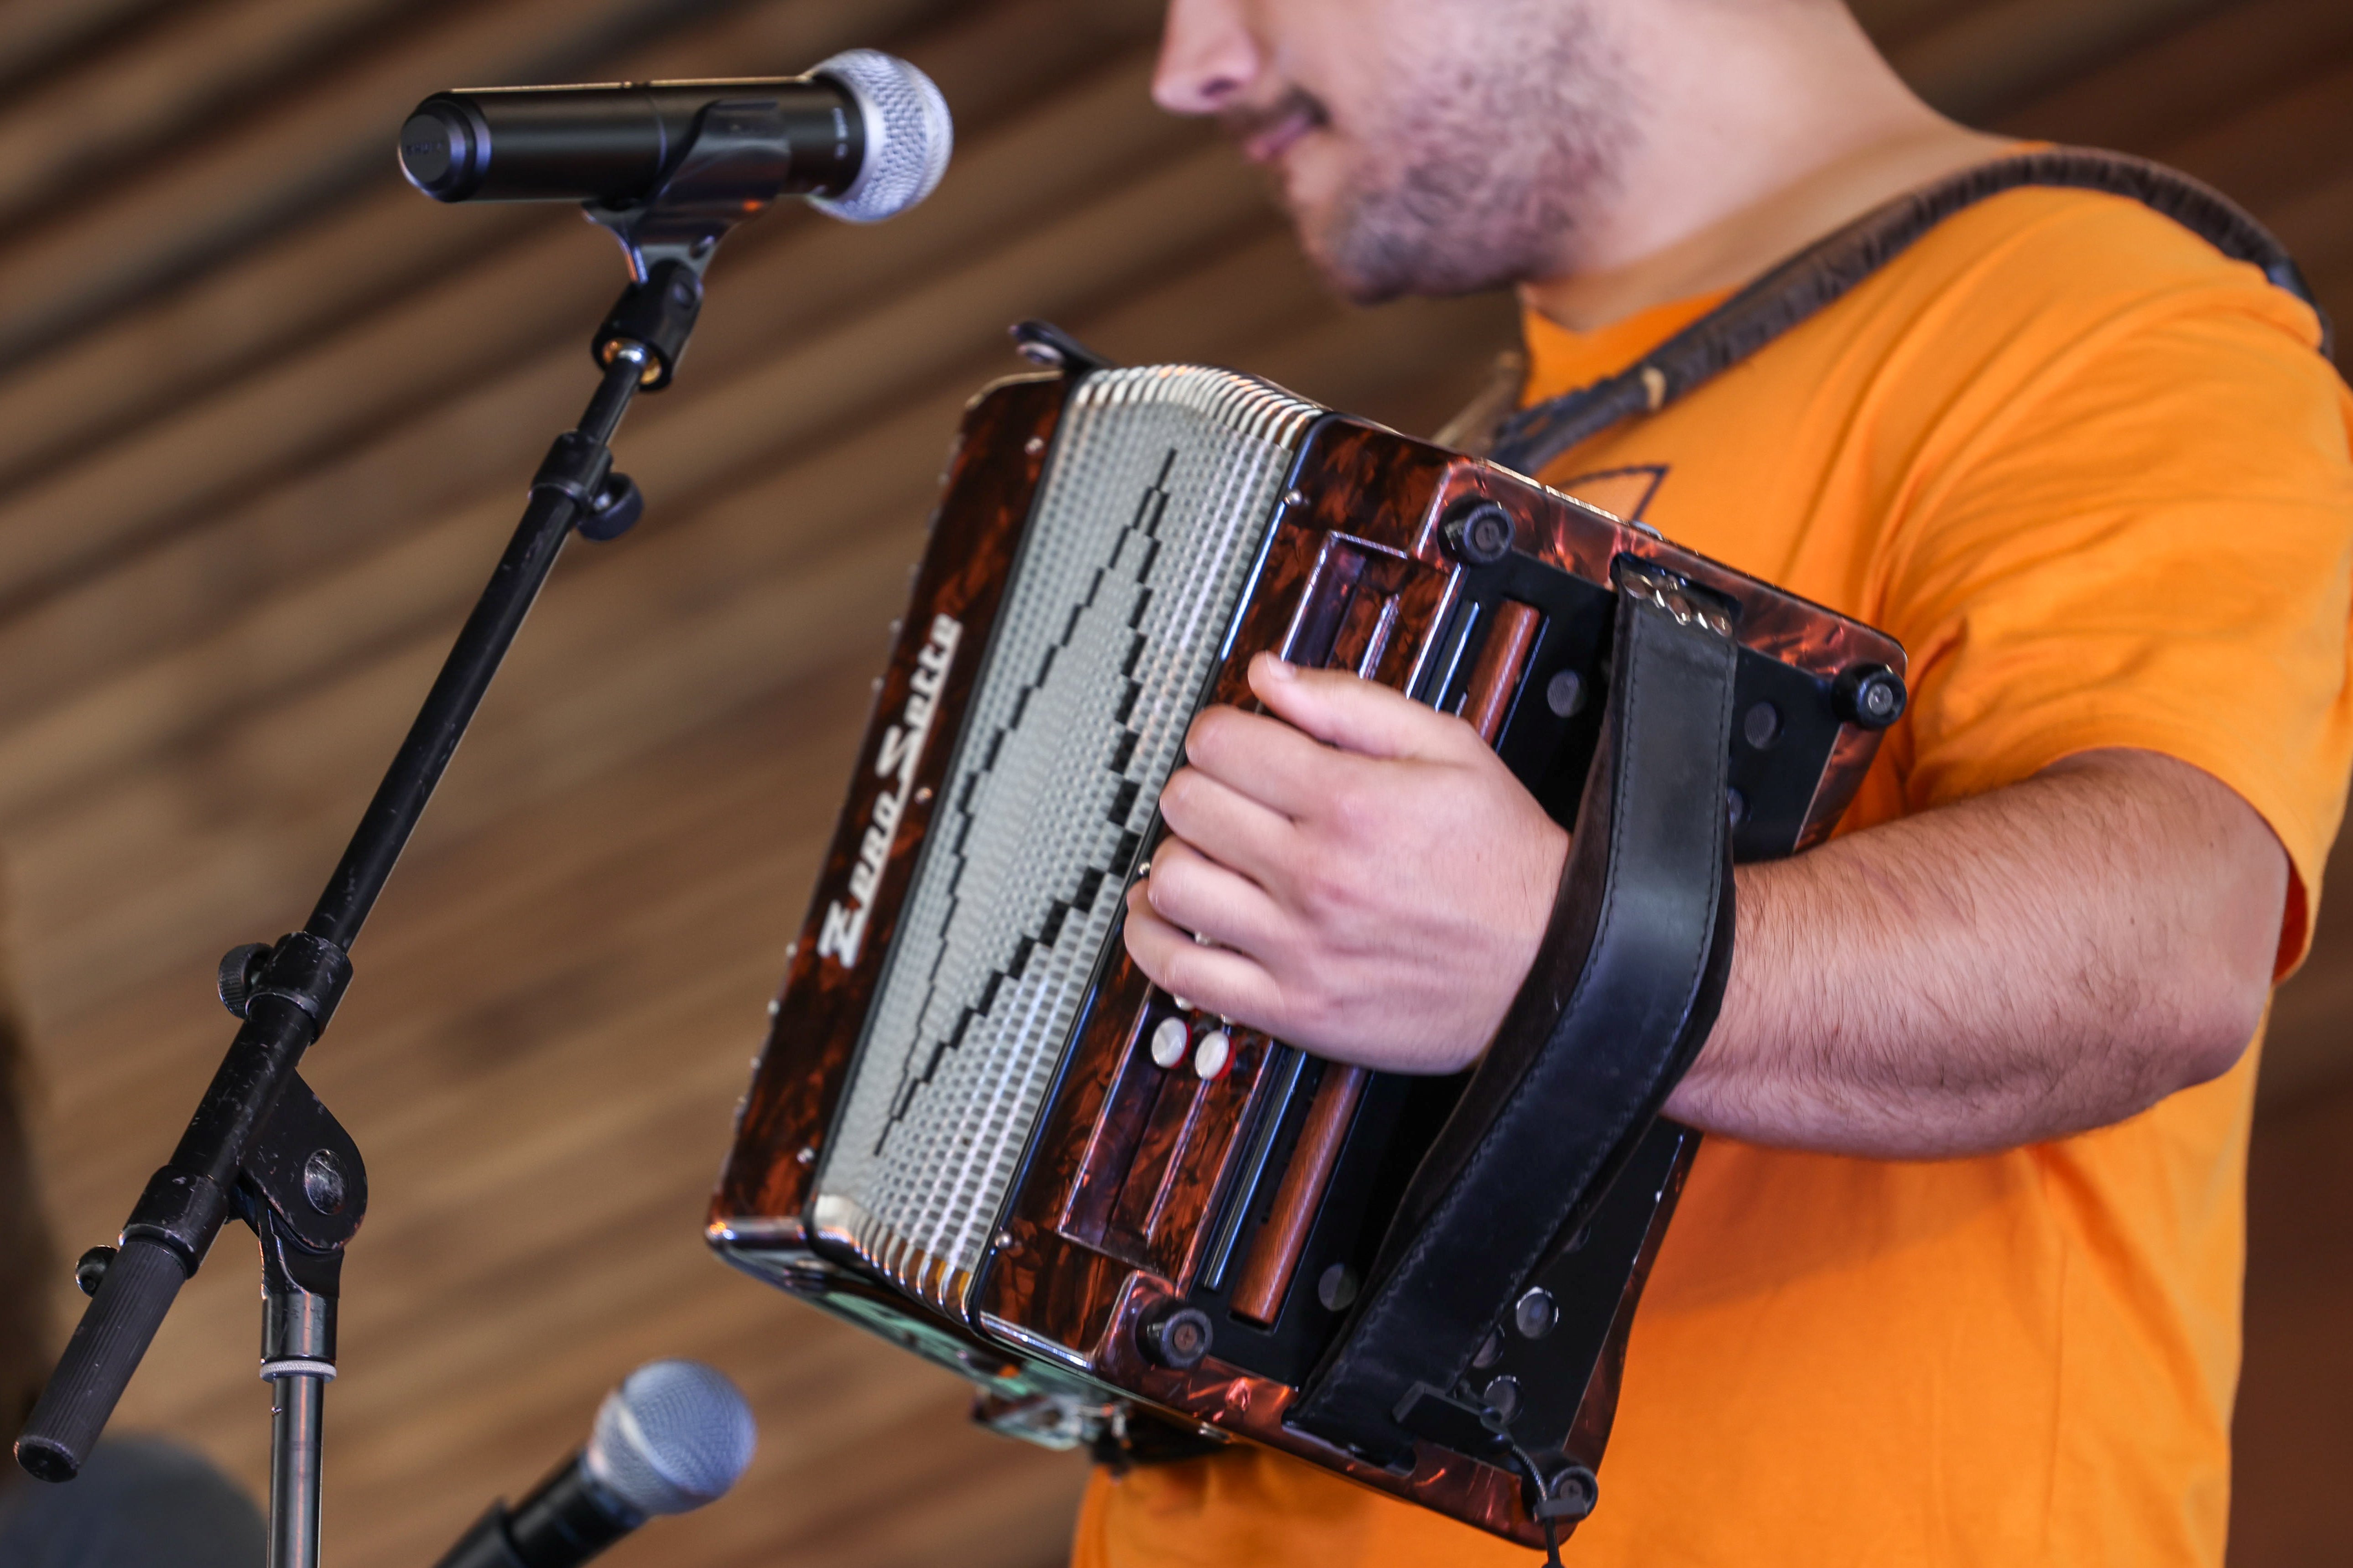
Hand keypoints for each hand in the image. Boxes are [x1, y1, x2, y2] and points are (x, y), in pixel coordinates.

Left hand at [1122, 652, 1568, 1073]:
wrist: (1550, 967)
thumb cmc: (1503, 863)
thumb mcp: (1448, 750)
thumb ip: (1350, 704)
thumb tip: (1270, 676)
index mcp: (1351, 802)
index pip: (1221, 742)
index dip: (1224, 732)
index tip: (1240, 745)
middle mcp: (1317, 876)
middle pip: (1188, 805)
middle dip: (1201, 786)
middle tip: (1228, 797)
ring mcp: (1299, 948)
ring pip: (1174, 883)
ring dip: (1178, 858)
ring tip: (1206, 853)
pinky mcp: (1294, 1009)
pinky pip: (1181, 974)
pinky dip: (1154, 940)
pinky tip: (1166, 917)